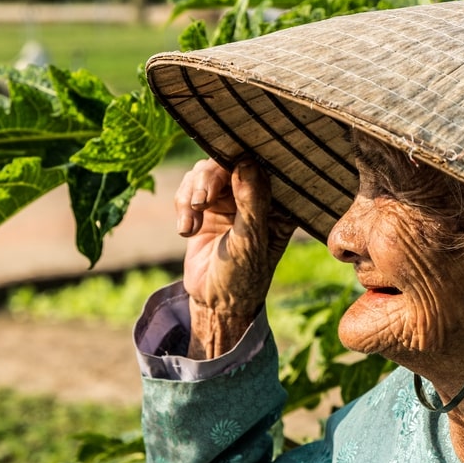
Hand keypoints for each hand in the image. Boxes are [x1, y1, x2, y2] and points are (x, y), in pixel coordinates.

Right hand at [174, 158, 294, 357]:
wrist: (214, 301)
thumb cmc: (242, 277)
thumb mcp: (249, 243)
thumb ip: (250, 204)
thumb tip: (247, 163)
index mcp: (280, 203)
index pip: (264, 167)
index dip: (244, 161)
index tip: (229, 169)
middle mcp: (256, 195)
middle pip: (228, 162)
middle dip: (209, 179)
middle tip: (201, 201)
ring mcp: (230, 197)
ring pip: (205, 171)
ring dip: (192, 194)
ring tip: (190, 224)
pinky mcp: (207, 204)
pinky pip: (190, 187)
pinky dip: (183, 205)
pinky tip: (186, 231)